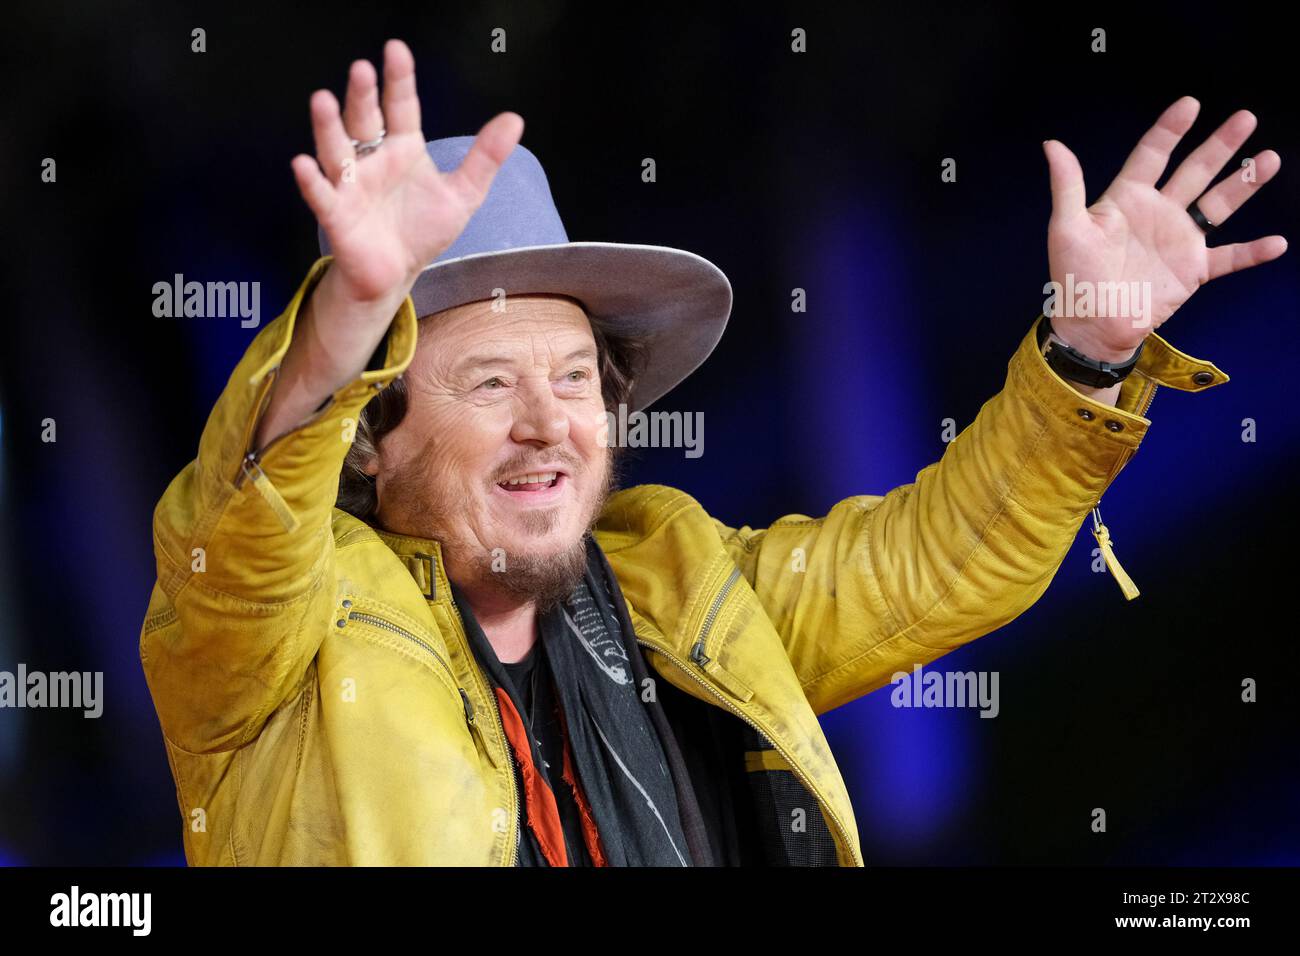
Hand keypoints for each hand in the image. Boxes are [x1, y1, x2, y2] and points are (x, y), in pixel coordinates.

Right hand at [254, 40, 522, 452]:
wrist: (397, 274)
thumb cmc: (422, 230)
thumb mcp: (462, 194)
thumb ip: (484, 157)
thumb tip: (514, 119)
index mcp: (402, 148)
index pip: (400, 106)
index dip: (398, 80)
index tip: (396, 51)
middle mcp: (372, 159)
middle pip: (364, 120)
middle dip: (361, 95)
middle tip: (361, 69)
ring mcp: (351, 185)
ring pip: (336, 150)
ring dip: (327, 127)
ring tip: (322, 100)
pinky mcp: (337, 215)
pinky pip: (322, 195)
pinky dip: (312, 181)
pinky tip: (304, 164)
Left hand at [1042, 97, 1285, 360]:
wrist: (1092, 325)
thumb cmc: (1073, 276)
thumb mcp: (1066, 228)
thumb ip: (1067, 186)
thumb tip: (1052, 143)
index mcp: (1127, 198)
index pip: (1152, 155)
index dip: (1170, 129)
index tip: (1191, 103)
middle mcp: (1158, 213)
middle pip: (1195, 170)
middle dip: (1220, 145)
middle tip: (1246, 117)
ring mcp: (1179, 240)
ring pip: (1218, 204)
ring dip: (1244, 183)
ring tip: (1271, 158)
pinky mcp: (1193, 270)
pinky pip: (1229, 257)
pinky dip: (1252, 252)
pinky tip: (1278, 242)